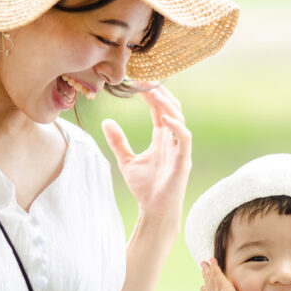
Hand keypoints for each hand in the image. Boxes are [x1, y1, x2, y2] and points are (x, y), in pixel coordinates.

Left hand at [102, 84, 191, 234]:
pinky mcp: (183, 160)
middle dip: (161, 94)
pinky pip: (185, 138)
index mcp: (162, 139)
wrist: (153, 210)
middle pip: (172, 110)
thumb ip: (118, 142)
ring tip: (153, 93)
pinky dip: (176, 126)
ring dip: (167, 105)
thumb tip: (106, 121)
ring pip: (179, 119)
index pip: (159, 110)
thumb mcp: (126, 161)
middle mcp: (173, 141)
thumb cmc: (145, 188)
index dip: (151, 95)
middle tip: (146, 80)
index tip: (138, 81)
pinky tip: (162, 118)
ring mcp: (180, 149)